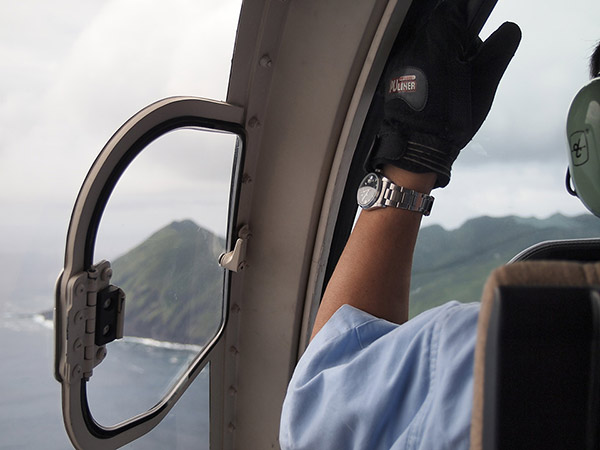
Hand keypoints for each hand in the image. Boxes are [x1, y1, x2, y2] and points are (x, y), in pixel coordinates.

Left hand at [369, 0, 520, 187]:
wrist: (417, 147)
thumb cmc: (450, 117)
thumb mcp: (485, 82)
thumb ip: (500, 49)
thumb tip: (510, 29)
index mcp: (439, 39)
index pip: (457, 7)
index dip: (471, 13)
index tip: (480, 21)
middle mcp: (415, 45)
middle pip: (443, 26)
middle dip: (460, 39)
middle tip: (470, 65)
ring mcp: (403, 60)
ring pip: (430, 44)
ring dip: (445, 54)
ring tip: (454, 82)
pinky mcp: (396, 75)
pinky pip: (418, 61)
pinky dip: (431, 68)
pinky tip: (438, 90)